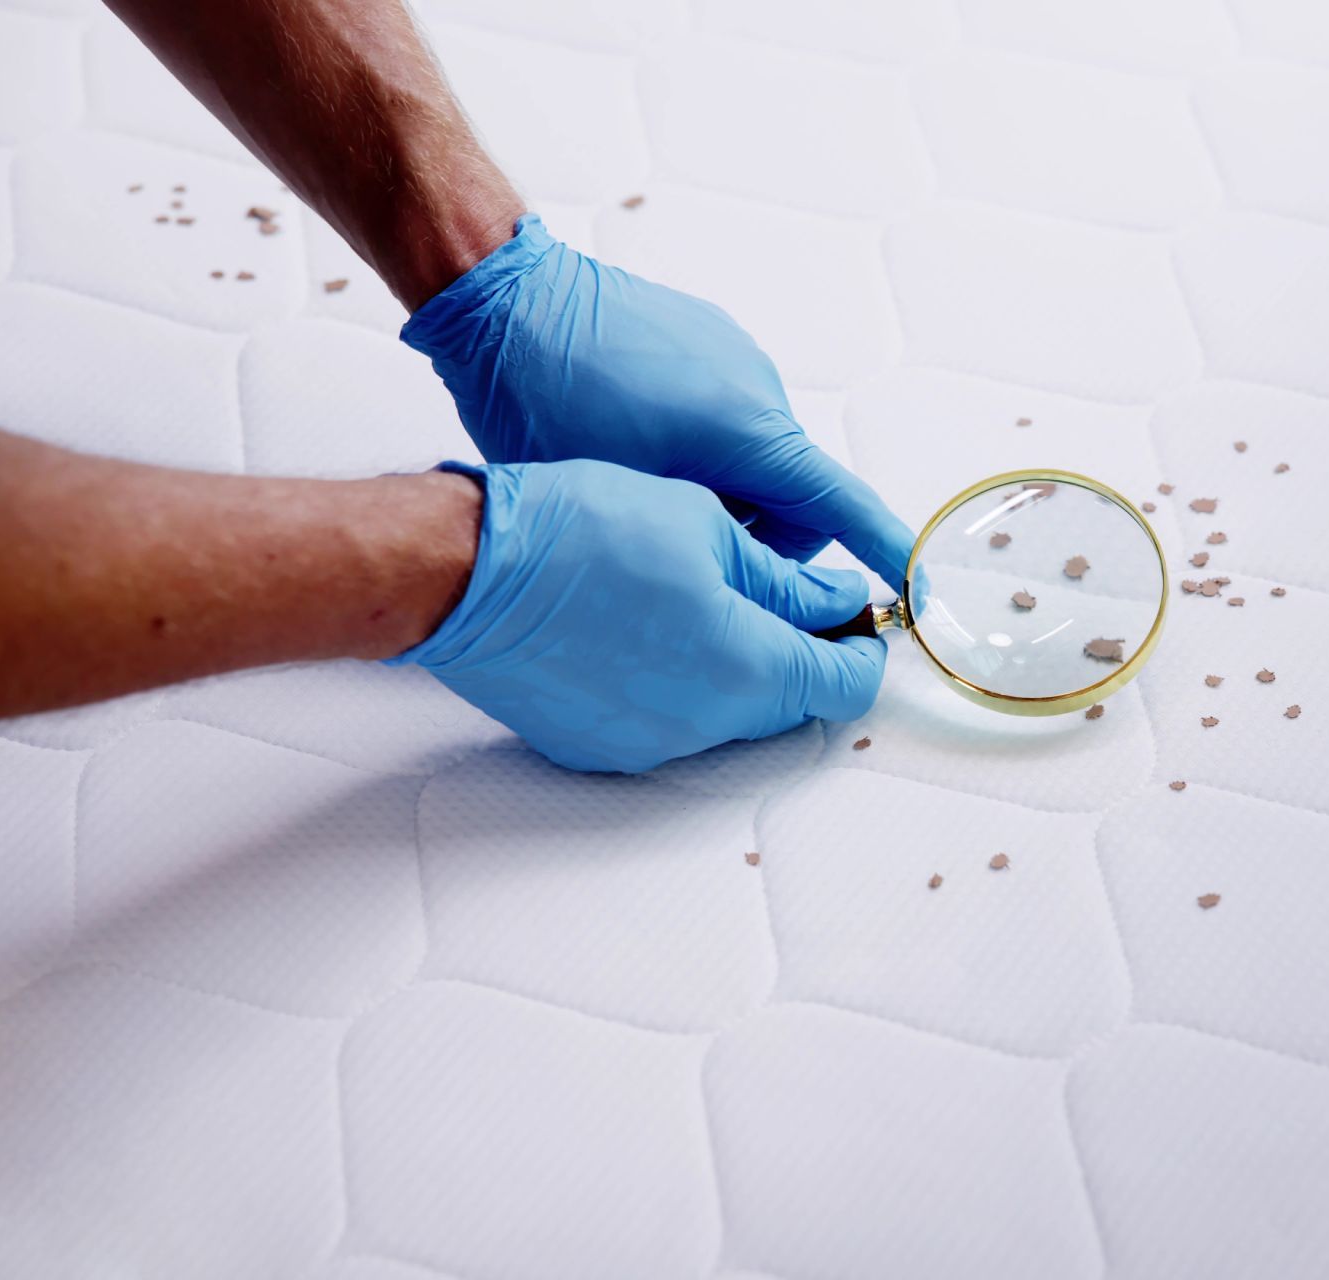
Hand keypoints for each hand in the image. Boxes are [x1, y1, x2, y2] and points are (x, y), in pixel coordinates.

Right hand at [391, 460, 884, 772]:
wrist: (464, 572)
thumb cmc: (578, 532)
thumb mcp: (709, 529)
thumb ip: (786, 581)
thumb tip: (836, 600)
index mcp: (746, 670)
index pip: (845, 684)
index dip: (864, 647)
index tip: (857, 614)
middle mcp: (703, 725)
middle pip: (788, 703)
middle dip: (803, 653)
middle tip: (790, 596)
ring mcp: (646, 745)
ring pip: (727, 715)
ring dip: (740, 668)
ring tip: (708, 600)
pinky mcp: (596, 747)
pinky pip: (666, 723)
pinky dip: (679, 684)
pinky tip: (649, 629)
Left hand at [400, 215, 915, 592]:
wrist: (502, 297)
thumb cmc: (542, 402)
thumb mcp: (624, 499)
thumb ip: (701, 537)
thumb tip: (740, 562)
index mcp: (746, 430)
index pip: (838, 502)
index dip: (880, 546)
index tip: (912, 578)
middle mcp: (755, 388)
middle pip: (794, 490)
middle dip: (760, 531)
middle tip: (689, 545)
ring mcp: (732, 356)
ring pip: (756, 455)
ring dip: (723, 487)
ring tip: (645, 488)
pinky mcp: (705, 338)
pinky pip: (727, 411)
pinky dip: (701, 444)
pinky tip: (635, 444)